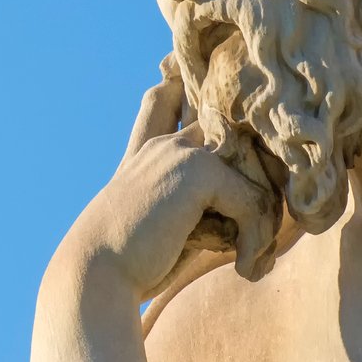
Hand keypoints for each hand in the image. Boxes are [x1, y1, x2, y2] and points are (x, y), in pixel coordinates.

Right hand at [54, 64, 282, 300]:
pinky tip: (242, 265)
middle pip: (227, 117)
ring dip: (263, 213)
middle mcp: (166, 143)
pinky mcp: (197, 173)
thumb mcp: (163, 223)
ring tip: (254, 254)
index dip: (190, 87)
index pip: (170, 97)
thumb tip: (258, 203)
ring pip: (254, 167)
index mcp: (148, 151)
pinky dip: (256, 237)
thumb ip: (198, 203)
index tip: (196, 85)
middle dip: (258, 153)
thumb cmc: (130, 264)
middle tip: (264, 224)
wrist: (96, 275)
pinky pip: (253, 200)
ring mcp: (181, 152)